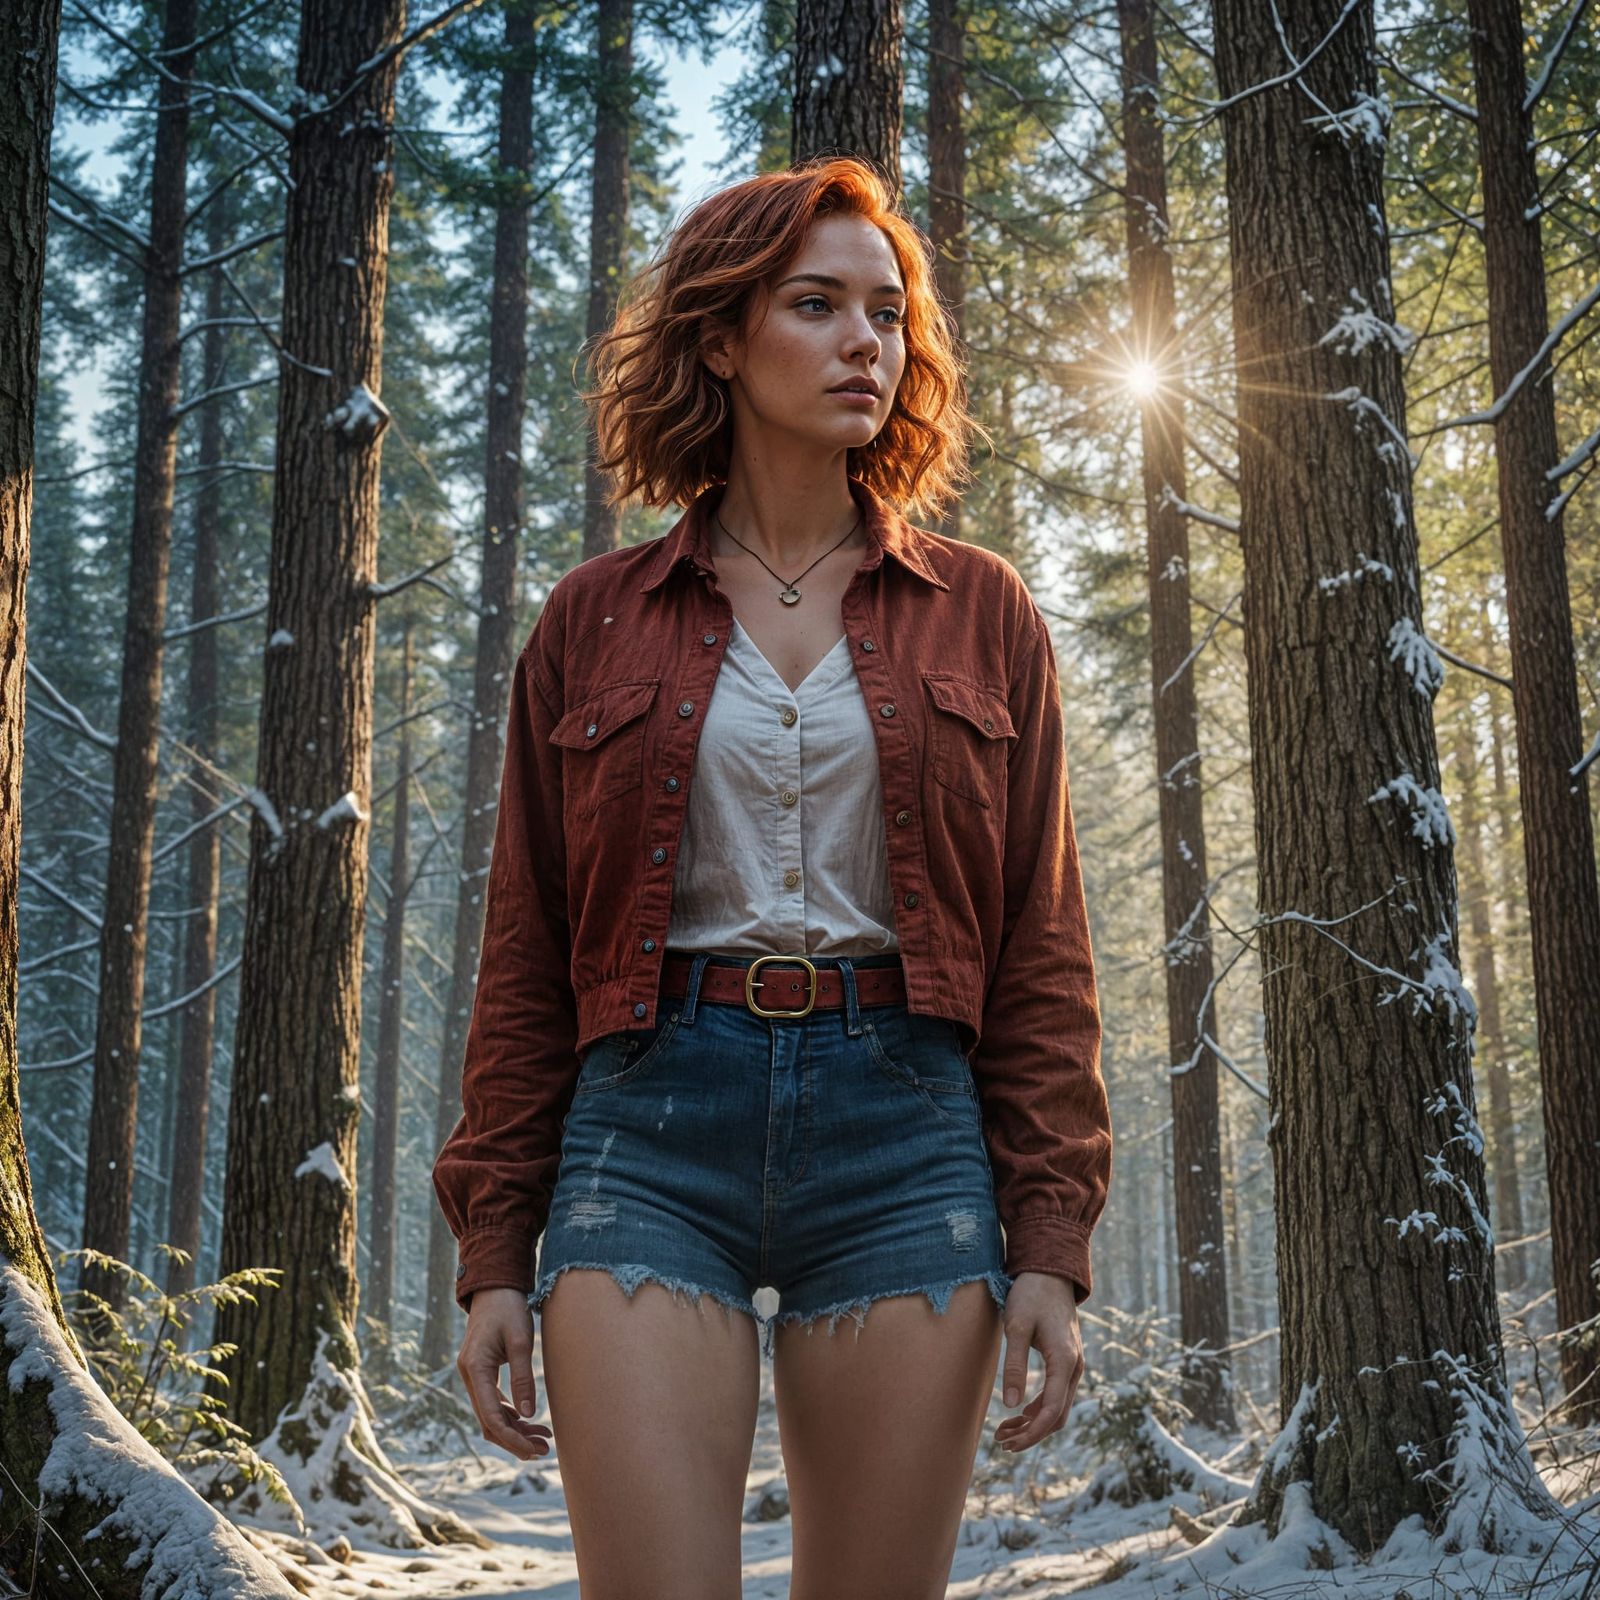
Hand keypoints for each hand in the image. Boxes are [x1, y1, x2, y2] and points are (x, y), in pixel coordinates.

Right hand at [457, 1287, 552, 1460]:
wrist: (495, 1287)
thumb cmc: (509, 1309)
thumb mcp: (520, 1341)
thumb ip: (522, 1378)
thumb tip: (528, 1414)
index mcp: (475, 1369)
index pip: (490, 1416)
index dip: (511, 1438)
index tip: (533, 1450)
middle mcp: (469, 1376)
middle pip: (489, 1422)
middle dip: (514, 1439)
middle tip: (543, 1451)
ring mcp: (474, 1376)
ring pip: (491, 1414)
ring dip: (515, 1429)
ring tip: (543, 1439)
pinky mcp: (482, 1373)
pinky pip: (493, 1402)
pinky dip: (511, 1414)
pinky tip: (531, 1421)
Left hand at [994, 1271, 1083, 1452]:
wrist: (1050, 1272)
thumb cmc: (1030, 1295)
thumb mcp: (1016, 1327)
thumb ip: (1014, 1366)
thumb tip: (1010, 1405)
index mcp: (1064, 1361)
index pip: (1051, 1411)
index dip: (1031, 1433)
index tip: (1008, 1443)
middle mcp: (1074, 1367)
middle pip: (1057, 1416)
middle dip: (1031, 1434)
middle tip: (1001, 1442)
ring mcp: (1073, 1365)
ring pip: (1058, 1407)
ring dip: (1034, 1424)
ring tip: (1005, 1431)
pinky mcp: (1066, 1361)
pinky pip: (1057, 1394)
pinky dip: (1039, 1408)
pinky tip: (1019, 1412)